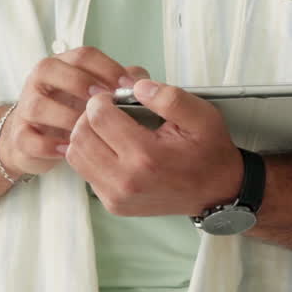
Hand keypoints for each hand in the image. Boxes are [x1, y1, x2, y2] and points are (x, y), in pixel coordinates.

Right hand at [0, 47, 149, 179]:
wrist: (36, 140)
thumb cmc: (74, 111)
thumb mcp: (98, 94)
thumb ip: (121, 84)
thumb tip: (143, 82)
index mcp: (64, 65)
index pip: (83, 56)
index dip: (107, 67)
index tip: (128, 85)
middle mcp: (41, 81)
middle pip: (52, 70)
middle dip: (81, 84)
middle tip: (105, 101)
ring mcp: (27, 107)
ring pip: (38, 106)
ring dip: (66, 117)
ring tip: (89, 129)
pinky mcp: (20, 135)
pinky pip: (29, 138)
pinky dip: (50, 145)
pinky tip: (71, 149)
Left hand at [64, 79, 243, 217]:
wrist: (216, 192)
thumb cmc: (208, 152)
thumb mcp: (202, 116)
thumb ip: (169, 97)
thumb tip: (137, 86)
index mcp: (146, 156)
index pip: (98, 117)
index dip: (102, 100)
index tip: (114, 98)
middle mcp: (126, 181)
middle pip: (80, 137)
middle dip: (88, 116)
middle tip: (107, 110)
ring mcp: (116, 197)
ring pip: (75, 156)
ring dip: (85, 135)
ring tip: (107, 127)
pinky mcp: (113, 205)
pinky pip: (85, 172)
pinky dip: (91, 155)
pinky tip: (111, 147)